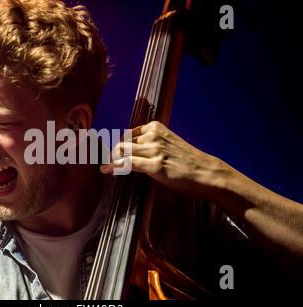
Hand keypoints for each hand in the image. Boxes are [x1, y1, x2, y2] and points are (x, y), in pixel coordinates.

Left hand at [100, 121, 225, 195]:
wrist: (205, 172)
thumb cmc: (186, 161)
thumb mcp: (167, 144)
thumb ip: (150, 144)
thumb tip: (129, 151)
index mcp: (155, 127)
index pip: (128, 134)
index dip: (119, 146)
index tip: (113, 154)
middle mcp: (153, 135)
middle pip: (122, 142)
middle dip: (113, 154)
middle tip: (109, 164)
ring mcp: (154, 149)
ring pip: (122, 151)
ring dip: (112, 161)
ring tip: (108, 169)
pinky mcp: (155, 164)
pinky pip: (127, 164)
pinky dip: (114, 167)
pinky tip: (107, 171)